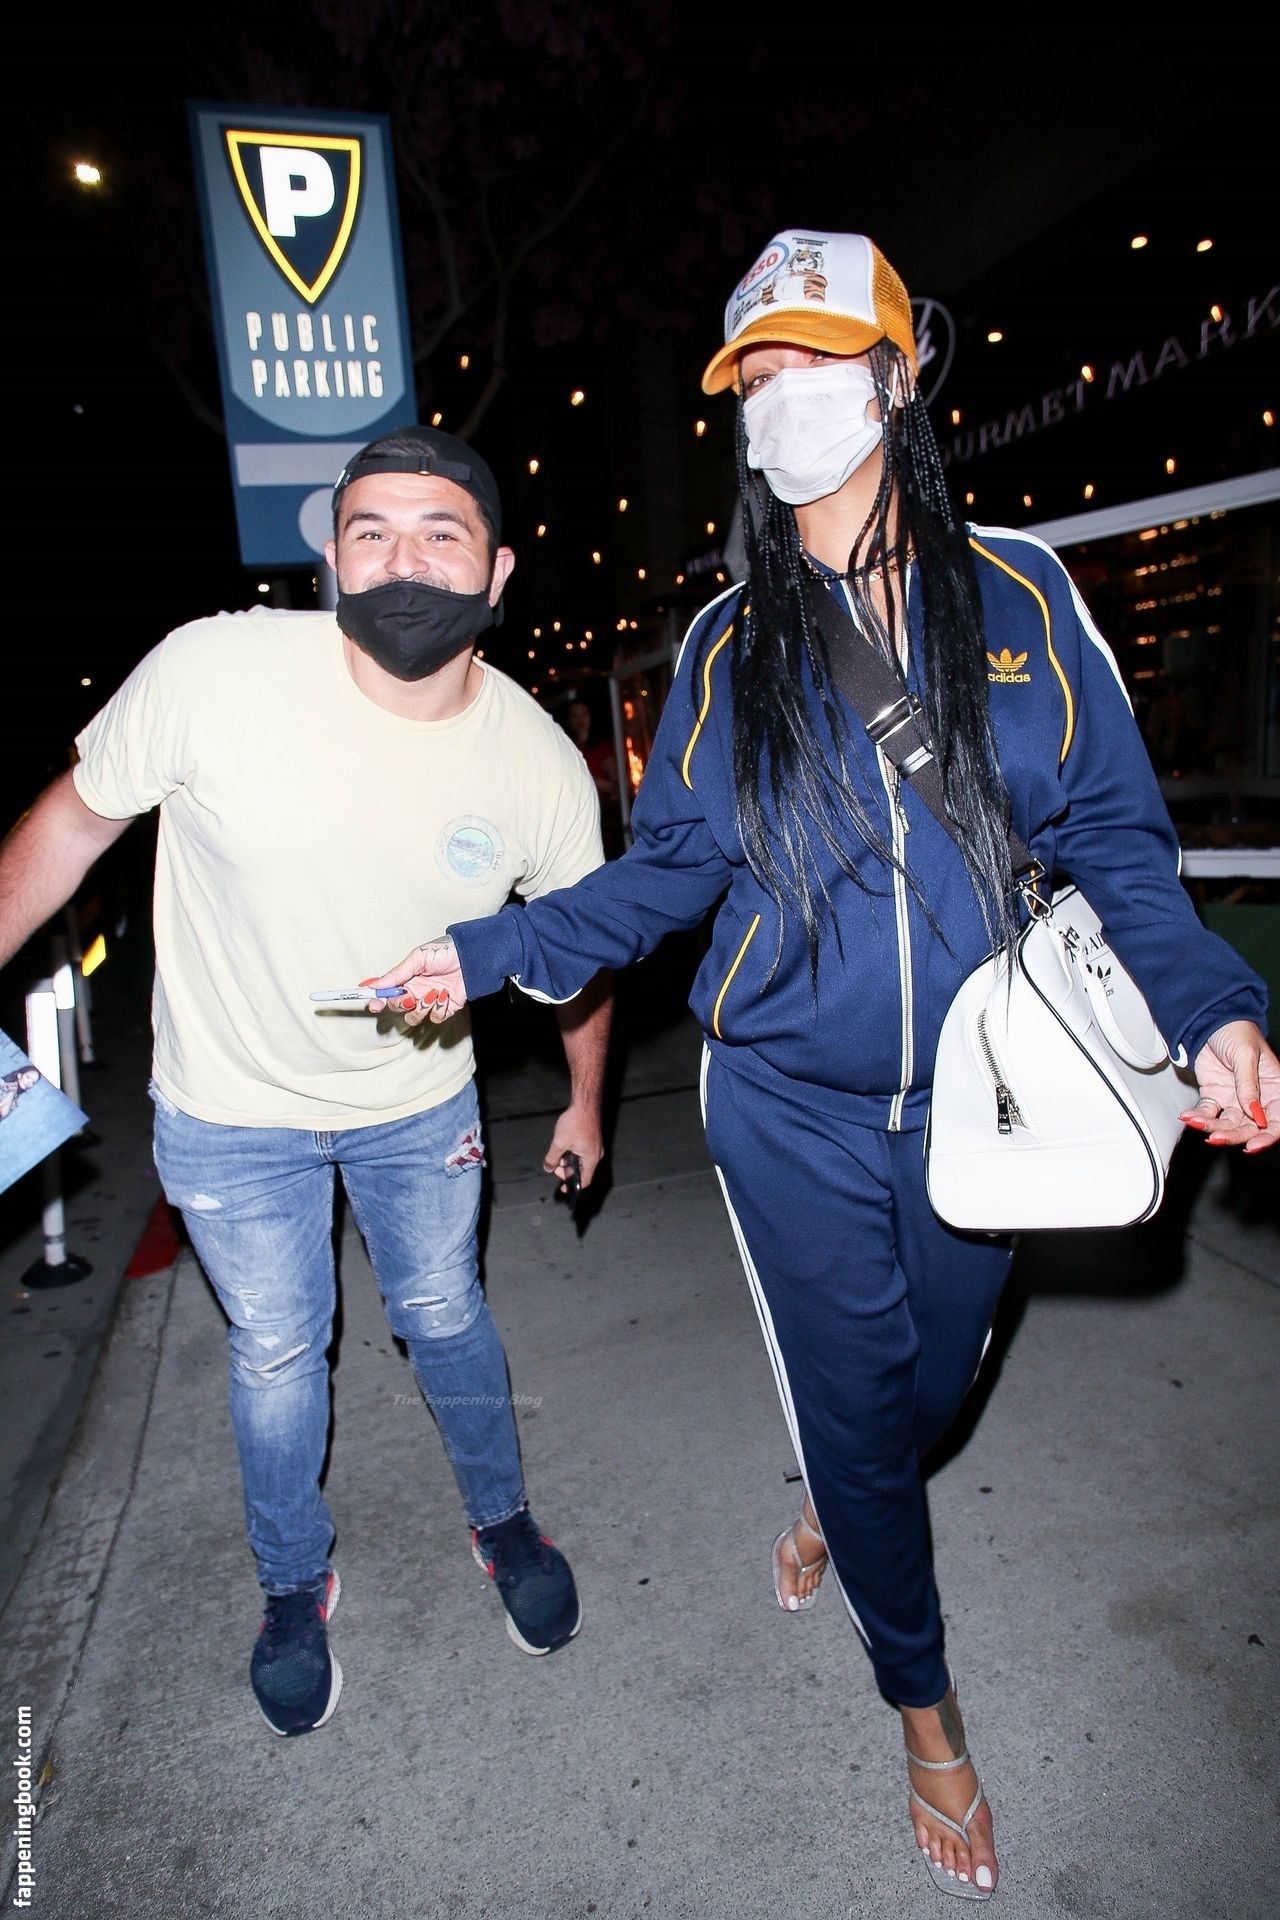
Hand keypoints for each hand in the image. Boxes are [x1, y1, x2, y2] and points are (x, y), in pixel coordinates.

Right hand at [362, 937, 465, 1028]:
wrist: (471, 957)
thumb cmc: (444, 952)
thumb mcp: (418, 958)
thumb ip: (397, 973)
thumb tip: (374, 985)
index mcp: (406, 978)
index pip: (386, 993)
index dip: (378, 1000)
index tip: (374, 1005)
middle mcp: (415, 991)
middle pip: (397, 1007)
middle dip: (400, 1004)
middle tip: (410, 996)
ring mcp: (429, 1001)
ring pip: (414, 1017)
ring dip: (421, 1008)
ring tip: (433, 993)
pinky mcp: (445, 1008)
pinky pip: (435, 1018)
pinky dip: (439, 1009)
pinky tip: (445, 995)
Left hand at [543, 1101, 604, 1191]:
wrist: (585, 1103)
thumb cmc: (576, 1121)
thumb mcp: (559, 1142)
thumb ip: (552, 1158)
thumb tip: (548, 1168)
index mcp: (591, 1159)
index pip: (584, 1181)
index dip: (572, 1186)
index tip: (563, 1188)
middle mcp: (595, 1155)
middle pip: (581, 1171)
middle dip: (566, 1169)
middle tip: (554, 1162)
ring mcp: (594, 1147)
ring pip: (580, 1161)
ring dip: (567, 1159)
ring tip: (558, 1150)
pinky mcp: (591, 1140)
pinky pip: (581, 1152)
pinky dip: (571, 1152)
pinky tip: (563, 1143)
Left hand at [1185, 1020, 1279, 1152]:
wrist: (1210, 1021)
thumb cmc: (1236, 1032)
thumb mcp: (1246, 1055)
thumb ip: (1249, 1084)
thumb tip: (1253, 1112)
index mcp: (1273, 1088)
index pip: (1276, 1120)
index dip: (1267, 1136)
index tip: (1252, 1145)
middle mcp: (1255, 1098)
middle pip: (1249, 1127)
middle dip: (1234, 1136)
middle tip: (1217, 1138)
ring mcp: (1234, 1098)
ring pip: (1227, 1124)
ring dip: (1212, 1127)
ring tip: (1197, 1123)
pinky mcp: (1214, 1096)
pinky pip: (1207, 1112)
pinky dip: (1198, 1117)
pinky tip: (1189, 1117)